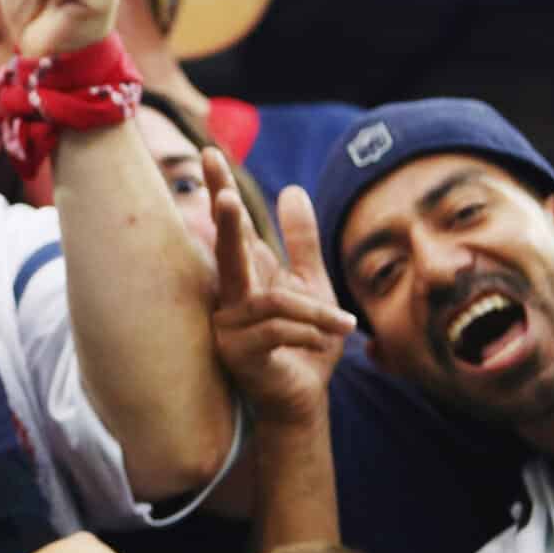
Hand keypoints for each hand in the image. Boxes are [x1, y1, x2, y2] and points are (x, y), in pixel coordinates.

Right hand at [207, 157, 353, 424]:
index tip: (209, 153)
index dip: (220, 191)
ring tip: (344, 326)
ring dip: (314, 312)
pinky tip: (330, 340)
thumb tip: (291, 189)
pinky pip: (279, 330)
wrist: (303, 398)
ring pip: (272, 301)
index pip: (232, 228)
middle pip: (229, 252)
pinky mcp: (236, 352)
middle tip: (227, 197)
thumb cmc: (304, 344)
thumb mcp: (312, 286)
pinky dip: (311, 331)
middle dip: (228, 223)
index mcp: (245, 276)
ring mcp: (227, 325)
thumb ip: (302, 241)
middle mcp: (228, 296)